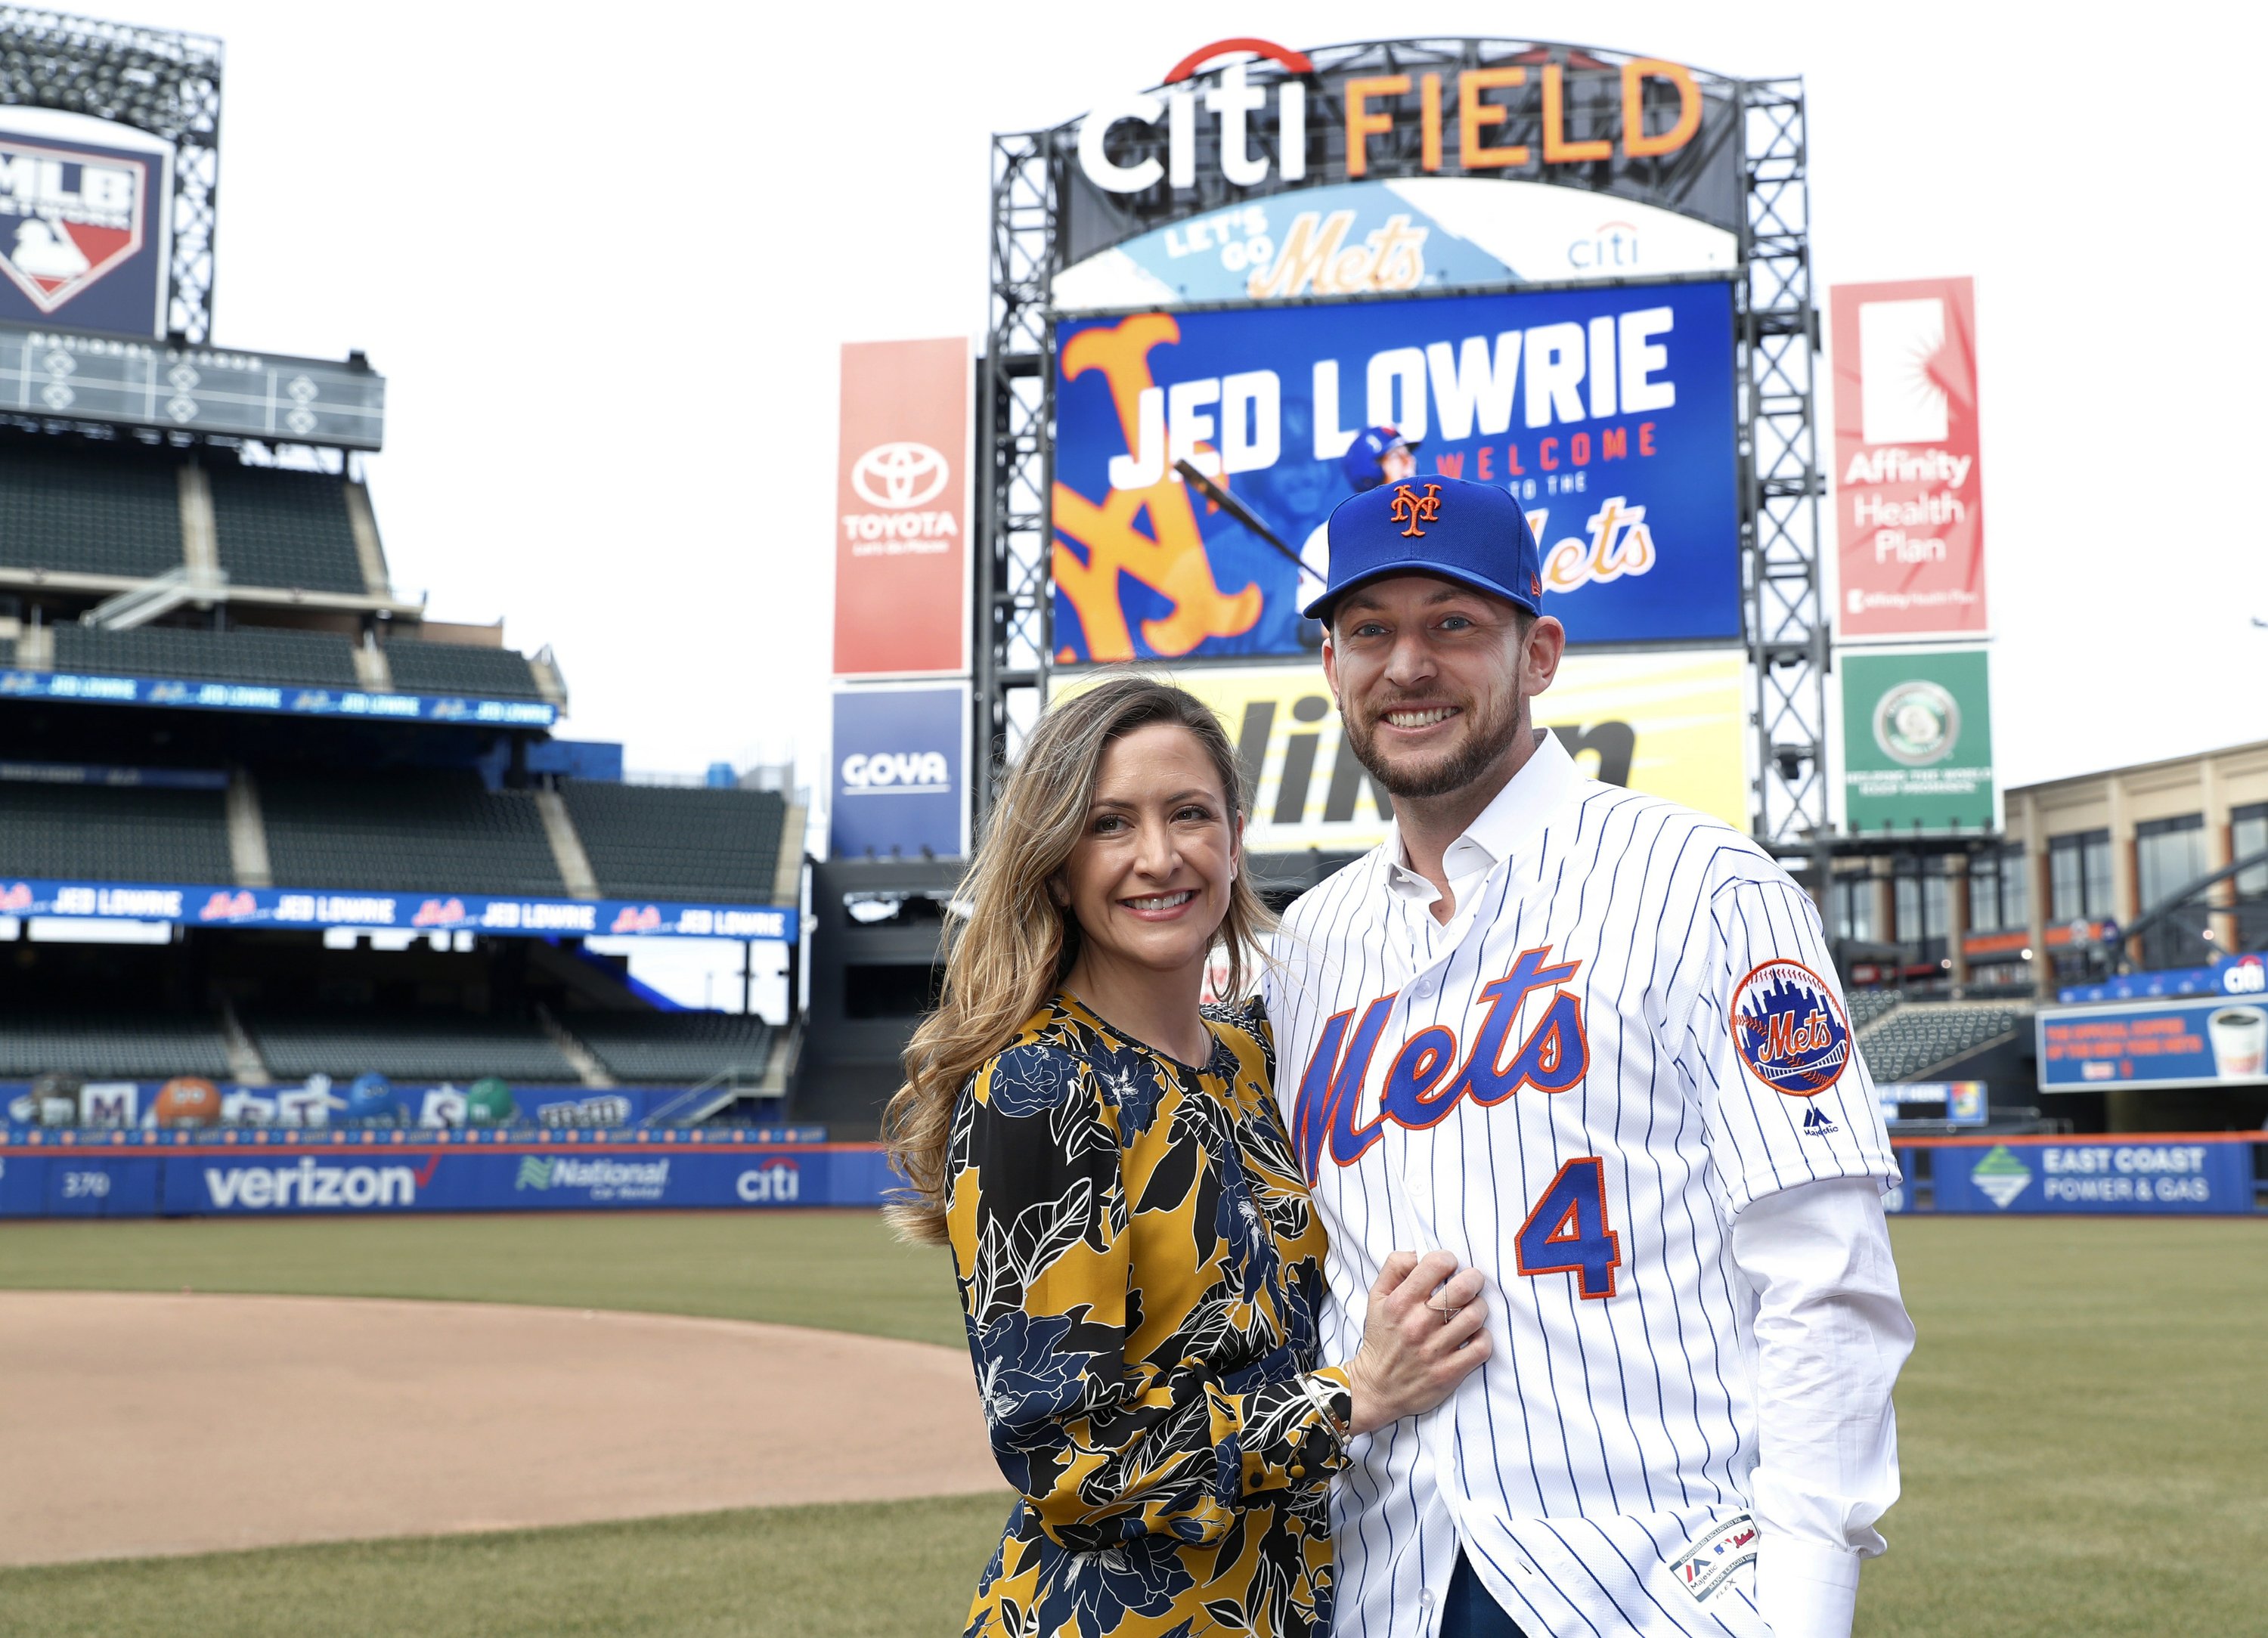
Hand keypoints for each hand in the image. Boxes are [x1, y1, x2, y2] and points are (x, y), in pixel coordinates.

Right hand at [1341, 1250, 1489, 1435]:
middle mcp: (1418, 1324)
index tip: (1448, 1268)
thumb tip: (1419, 1253)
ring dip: (1478, 1308)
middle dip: (1473, 1279)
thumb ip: (1394, 1268)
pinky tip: (1472, 1336)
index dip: (1447, 1260)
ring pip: (1476, 1315)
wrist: (1376, 1387)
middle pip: (1463, 1288)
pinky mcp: (1450, 1372)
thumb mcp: (1376, 1297)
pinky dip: (1483, 1337)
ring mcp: (1435, 1350)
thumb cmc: (1381, 1338)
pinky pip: (1482, 1347)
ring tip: (1470, 1310)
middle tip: (1470, 1284)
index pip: (1436, 1264)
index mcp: (1400, 1302)